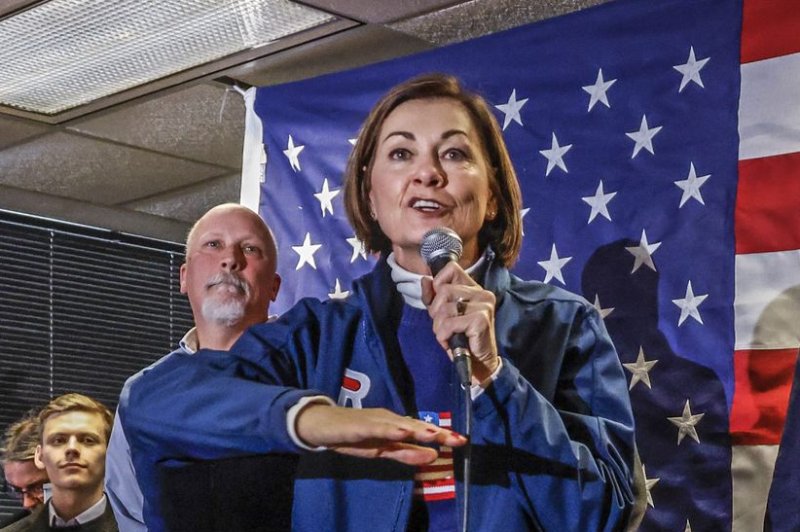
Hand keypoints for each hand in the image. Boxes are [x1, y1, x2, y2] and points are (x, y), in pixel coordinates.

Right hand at [295, 404, 466, 464]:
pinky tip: (401, 432)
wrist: (321, 424)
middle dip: (436, 432)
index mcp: (395, 424)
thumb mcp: (382, 450)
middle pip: (415, 426)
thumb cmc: (353, 436)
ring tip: (435, 435)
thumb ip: (406, 453)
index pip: (421, 430)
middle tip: (457, 439)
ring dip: (417, 429)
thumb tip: (433, 456)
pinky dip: (389, 429)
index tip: (461, 440)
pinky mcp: (359, 425)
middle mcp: (389, 419)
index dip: (442, 435)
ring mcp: (374, 420)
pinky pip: (376, 428)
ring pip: (399, 425)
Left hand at [421, 261, 499, 384]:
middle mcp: (481, 293)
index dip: (438, 284)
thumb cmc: (461, 337)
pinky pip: (449, 323)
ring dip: (440, 327)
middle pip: (443, 291)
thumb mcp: (443, 315)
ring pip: (444, 308)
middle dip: (436, 312)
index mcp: (473, 288)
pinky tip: (452, 341)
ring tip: (450, 335)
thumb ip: (433, 297)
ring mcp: (483, 305)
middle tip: (445, 327)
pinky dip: (444, 336)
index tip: (439, 303)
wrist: (478, 363)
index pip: (451, 269)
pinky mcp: (481, 319)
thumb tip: (425, 280)